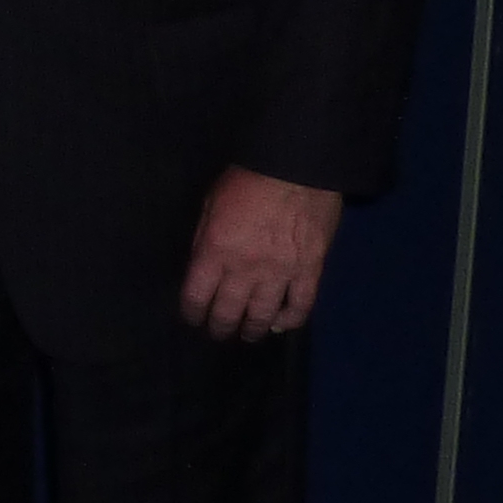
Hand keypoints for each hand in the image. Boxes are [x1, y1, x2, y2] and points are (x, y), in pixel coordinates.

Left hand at [179, 166, 342, 342]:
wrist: (298, 167)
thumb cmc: (248, 178)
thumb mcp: (211, 203)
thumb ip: (204, 237)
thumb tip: (200, 264)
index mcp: (215, 251)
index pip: (197, 295)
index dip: (192, 312)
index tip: (192, 318)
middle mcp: (245, 269)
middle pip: (227, 311)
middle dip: (219, 326)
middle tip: (218, 333)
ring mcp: (280, 273)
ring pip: (262, 315)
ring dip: (252, 330)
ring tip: (247, 336)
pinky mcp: (310, 270)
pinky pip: (300, 305)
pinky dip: (290, 320)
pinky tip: (280, 325)